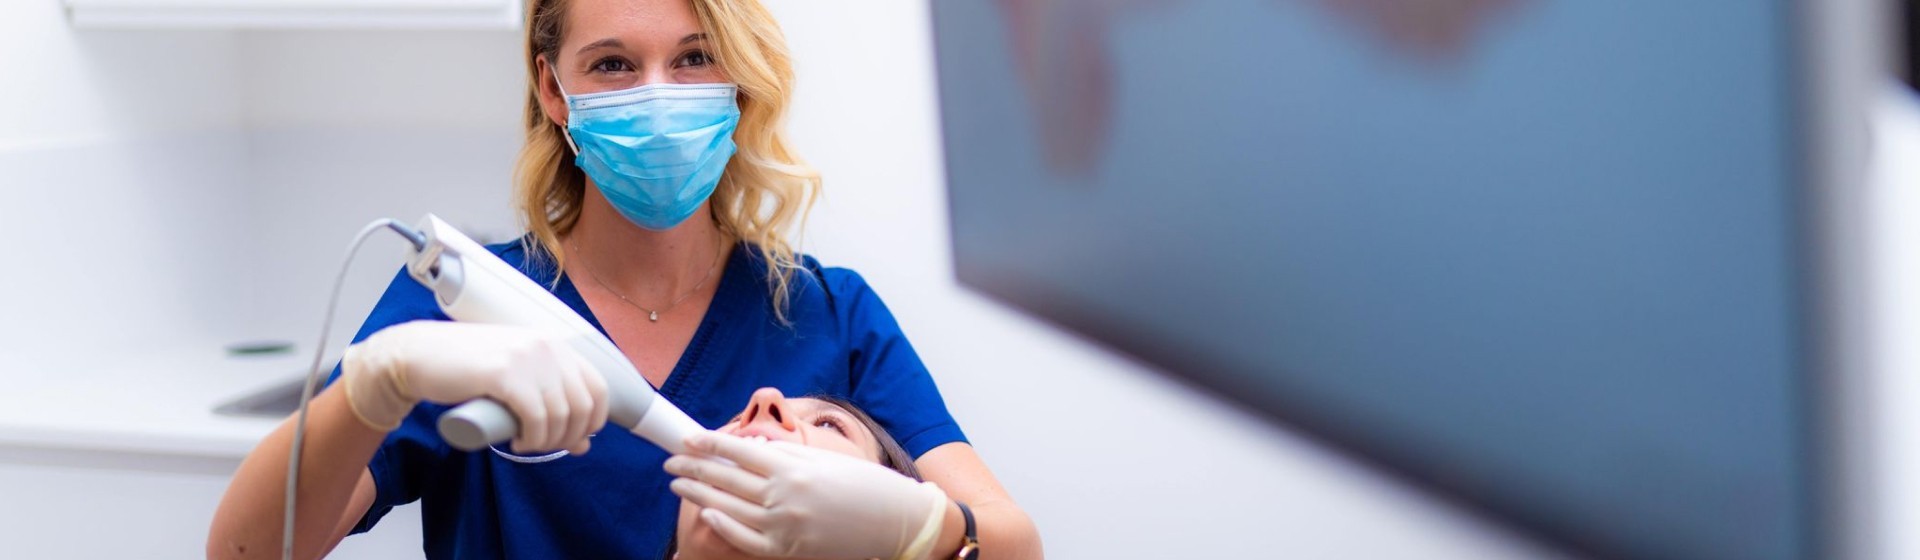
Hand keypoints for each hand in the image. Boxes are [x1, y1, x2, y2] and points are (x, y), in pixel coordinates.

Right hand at [341, 320, 609, 454]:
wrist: (418, 355)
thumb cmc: (467, 370)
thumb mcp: (517, 379)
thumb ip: (549, 401)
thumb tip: (584, 445)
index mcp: (555, 344)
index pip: (599, 387)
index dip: (594, 421)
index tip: (575, 438)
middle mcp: (547, 347)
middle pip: (583, 406)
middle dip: (570, 437)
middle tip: (544, 447)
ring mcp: (526, 357)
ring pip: (561, 415)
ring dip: (548, 442)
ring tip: (526, 444)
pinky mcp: (504, 373)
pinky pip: (536, 416)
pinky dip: (533, 438)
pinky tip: (518, 441)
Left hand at [665, 432, 949, 558]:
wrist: (896, 522)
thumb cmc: (865, 486)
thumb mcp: (825, 459)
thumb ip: (785, 453)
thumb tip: (748, 445)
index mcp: (793, 467)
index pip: (737, 451)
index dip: (708, 444)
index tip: (688, 439)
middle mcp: (784, 495)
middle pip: (725, 478)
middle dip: (693, 468)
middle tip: (672, 461)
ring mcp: (784, 526)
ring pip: (728, 507)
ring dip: (698, 493)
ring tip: (679, 483)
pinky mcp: (788, 550)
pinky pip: (745, 540)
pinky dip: (723, 526)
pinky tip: (706, 513)